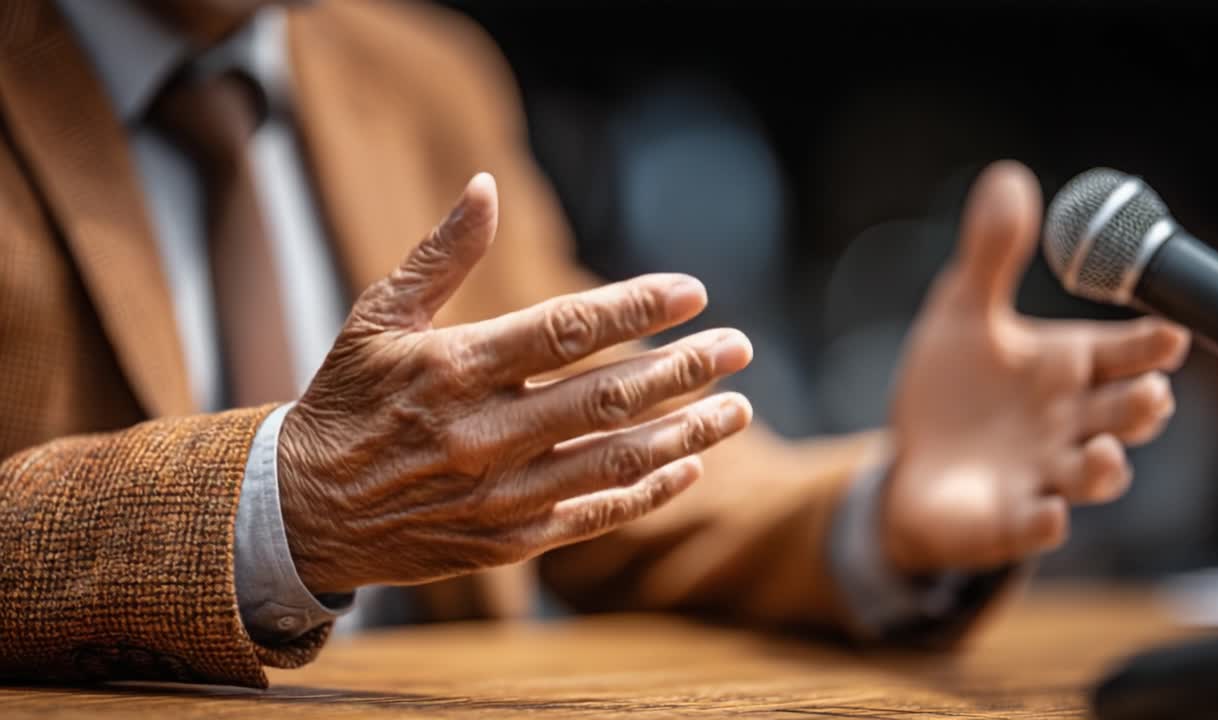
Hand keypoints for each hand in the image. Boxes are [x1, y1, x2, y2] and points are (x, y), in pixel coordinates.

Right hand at [278, 173, 753, 594]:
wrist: (301, 512)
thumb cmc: (346, 401)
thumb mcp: (377, 317)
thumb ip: (441, 255)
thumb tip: (486, 186)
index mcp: (455, 367)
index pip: (566, 330)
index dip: (636, 308)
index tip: (692, 292)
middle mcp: (484, 432)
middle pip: (608, 396)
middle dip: (684, 369)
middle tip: (738, 347)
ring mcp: (499, 494)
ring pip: (614, 459)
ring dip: (685, 432)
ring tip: (738, 408)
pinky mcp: (506, 540)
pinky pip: (593, 514)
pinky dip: (647, 491)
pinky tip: (689, 465)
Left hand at [883, 161, 1190, 574]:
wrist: (913, 462)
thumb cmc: (955, 388)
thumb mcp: (963, 313)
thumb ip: (991, 255)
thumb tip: (1009, 177)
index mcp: (1068, 366)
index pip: (1126, 351)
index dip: (1150, 343)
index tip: (1168, 335)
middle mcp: (1070, 421)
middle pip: (1126, 413)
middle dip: (1143, 406)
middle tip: (1149, 394)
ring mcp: (1045, 473)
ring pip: (1096, 474)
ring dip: (1107, 466)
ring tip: (1105, 451)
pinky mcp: (1011, 518)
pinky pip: (1037, 525)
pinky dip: (1044, 522)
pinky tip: (1047, 513)